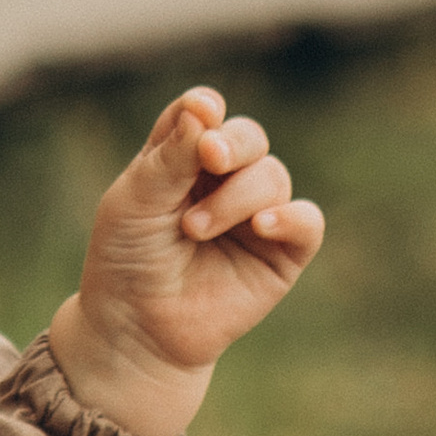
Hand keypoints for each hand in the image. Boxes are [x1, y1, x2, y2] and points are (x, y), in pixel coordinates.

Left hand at [47, 87, 322, 435]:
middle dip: (232, 144)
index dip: (204, 109)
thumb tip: (205, 105)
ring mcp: (255, 215)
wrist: (137, 330)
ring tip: (194, 229)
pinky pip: (307, 221)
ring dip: (236, 196)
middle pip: (248, 137)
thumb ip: (171, 156)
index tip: (202, 112)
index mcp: (183, 158)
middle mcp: (224, 181)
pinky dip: (290, 217)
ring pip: (272, 176)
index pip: (203, 115)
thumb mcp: (136, 202)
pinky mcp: (282, 253)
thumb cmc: (128, 261)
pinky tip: (262, 225)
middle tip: (211, 157)